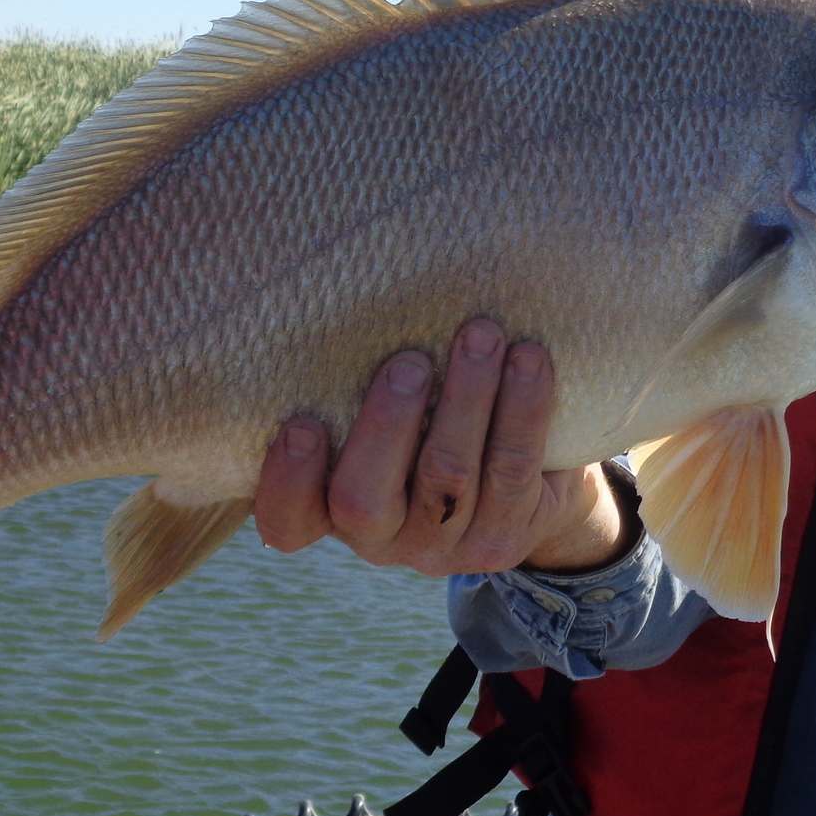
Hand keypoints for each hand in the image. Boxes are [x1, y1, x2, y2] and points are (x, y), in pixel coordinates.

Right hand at [253, 317, 631, 575]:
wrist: (530, 488)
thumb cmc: (431, 420)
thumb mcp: (386, 409)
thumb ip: (353, 371)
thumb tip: (347, 270)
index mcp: (329, 507)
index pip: (287, 520)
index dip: (286, 481)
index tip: (300, 423)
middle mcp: (378, 538)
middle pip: (363, 503)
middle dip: (386, 427)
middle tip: (410, 362)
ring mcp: (443, 545)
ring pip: (448, 476)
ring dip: (466, 398)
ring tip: (481, 334)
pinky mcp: (505, 537)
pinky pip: (511, 468)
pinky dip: (522, 408)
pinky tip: (529, 359)